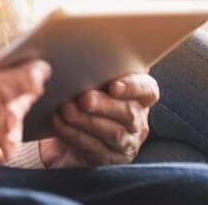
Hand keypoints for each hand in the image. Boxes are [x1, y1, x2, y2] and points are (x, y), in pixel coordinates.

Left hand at [38, 73, 156, 166]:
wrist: (62, 139)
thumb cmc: (78, 100)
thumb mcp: (84, 81)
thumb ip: (88, 69)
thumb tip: (74, 48)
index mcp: (136, 96)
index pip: (147, 90)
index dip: (133, 87)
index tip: (113, 86)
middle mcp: (136, 120)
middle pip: (129, 112)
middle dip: (105, 105)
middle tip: (84, 99)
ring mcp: (125, 142)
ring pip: (114, 133)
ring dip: (87, 120)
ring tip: (67, 110)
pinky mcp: (109, 159)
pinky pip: (96, 148)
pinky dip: (75, 134)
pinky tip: (60, 123)